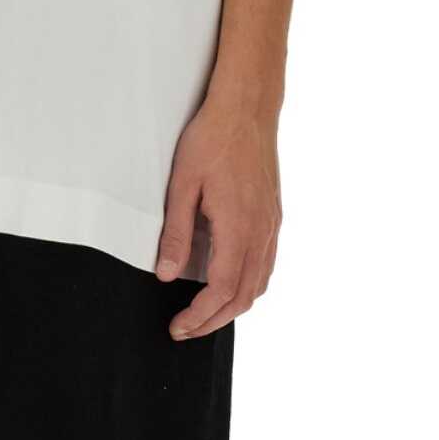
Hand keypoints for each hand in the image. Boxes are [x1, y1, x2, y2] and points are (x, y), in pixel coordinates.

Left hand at [155, 102, 281, 341]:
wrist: (247, 109)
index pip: (222, 290)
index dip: (200, 315)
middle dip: (214, 321)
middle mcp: (261, 232)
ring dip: (233, 307)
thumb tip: (166, 274)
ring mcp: (271, 225)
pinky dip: (249, 286)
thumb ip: (176, 233)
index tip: (178, 326)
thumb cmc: (212, 140)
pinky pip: (266, 265)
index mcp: (239, 227)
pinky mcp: (273, 217)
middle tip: (185, 330)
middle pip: (244, 296)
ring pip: (260, 284)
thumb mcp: (182, 185)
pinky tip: (230, 286)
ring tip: (205, 315)